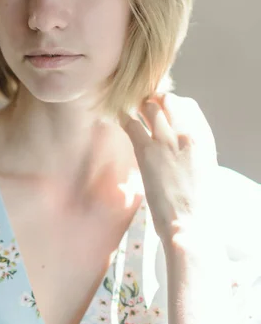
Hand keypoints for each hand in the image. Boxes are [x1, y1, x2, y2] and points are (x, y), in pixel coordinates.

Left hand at [120, 93, 219, 245]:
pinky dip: (123, 118)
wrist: (190, 223)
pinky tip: (119, 119)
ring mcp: (166, 140)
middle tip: (143, 108)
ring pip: (149, 106)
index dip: (172, 105)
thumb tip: (181, 142)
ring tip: (130, 112)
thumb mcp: (205, 169)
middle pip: (168, 100)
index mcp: (204, 138)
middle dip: (154, 101)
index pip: (188, 105)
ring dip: (138, 108)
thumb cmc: (199, 204)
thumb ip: (194, 150)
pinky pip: (131, 123)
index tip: (162, 111)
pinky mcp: (147, 151)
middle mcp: (187, 133)